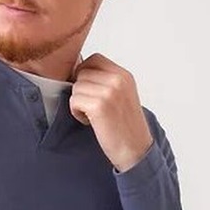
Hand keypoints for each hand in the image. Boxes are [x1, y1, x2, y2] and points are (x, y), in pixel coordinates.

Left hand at [70, 53, 153, 171]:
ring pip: (76, 87)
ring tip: (92, 115)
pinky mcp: (99, 106)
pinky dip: (77, 113)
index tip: (89, 90)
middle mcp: (118, 80)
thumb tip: (79, 70)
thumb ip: (107, 81)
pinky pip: (74, 100)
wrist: (135, 150)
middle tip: (91, 106)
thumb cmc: (126, 126)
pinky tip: (90, 122)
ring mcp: (109, 92)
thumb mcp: (123, 95)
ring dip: (78, 102)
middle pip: (82, 72)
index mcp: (124, 75)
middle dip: (81, 89)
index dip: (85, 73)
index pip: (94, 58)